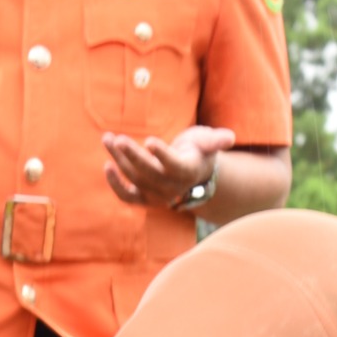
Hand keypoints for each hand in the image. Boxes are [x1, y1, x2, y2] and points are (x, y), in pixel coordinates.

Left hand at [103, 125, 234, 208]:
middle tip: (117, 139)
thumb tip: (229, 138)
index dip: (162, 154)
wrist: (192, 174)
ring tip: (107, 139)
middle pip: (148, 172)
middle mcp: (171, 187)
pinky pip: (127, 197)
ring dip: (118, 159)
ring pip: (134, 178)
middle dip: (131, 155)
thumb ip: (216, 140)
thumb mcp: (208, 141)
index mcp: (187, 170)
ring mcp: (156, 195)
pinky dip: (115, 185)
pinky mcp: (143, 199)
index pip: (173, 165)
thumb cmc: (199, 150)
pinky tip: (107, 166)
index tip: (149, 140)